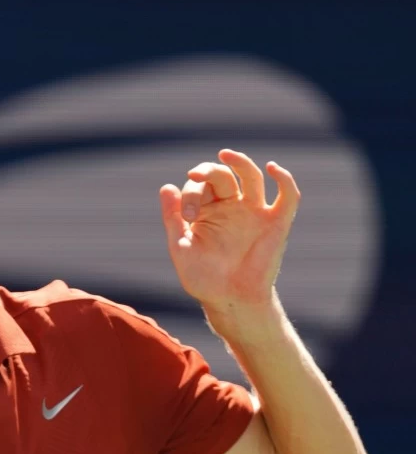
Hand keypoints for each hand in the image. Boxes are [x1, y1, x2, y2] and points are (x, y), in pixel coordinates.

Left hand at [159, 149, 300, 313]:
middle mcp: (231, 207)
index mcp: (207, 211)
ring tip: (225, 154)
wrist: (228, 300)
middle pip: (224, 175)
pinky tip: (272, 168)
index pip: (199, 187)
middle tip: (196, 176)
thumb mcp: (180, 246)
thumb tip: (166, 186)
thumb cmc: (203, 278)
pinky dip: (284, 179)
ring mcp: (254, 212)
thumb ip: (172, 217)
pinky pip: (287, 196)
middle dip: (209, 172)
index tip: (187, 215)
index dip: (191, 193)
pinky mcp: (276, 222)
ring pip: (252, 177)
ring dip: (240, 162)